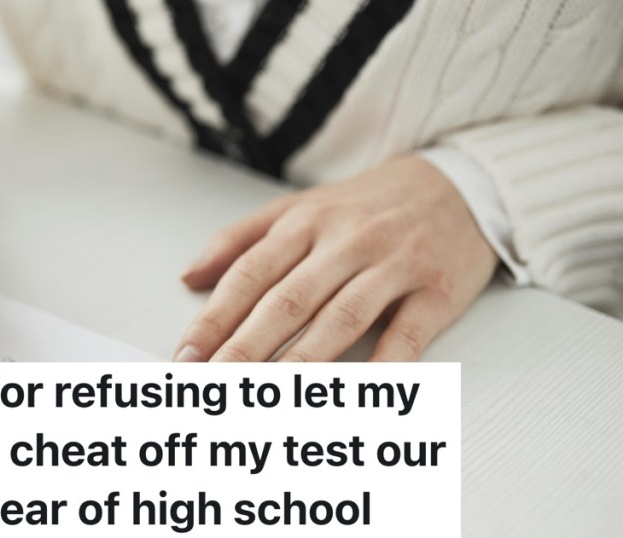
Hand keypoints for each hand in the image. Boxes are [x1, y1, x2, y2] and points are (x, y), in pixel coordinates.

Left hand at [175, 156, 497, 362]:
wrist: (456, 183)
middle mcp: (345, 242)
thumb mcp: (298, 207)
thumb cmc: (368, 206)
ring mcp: (392, 266)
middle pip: (287, 302)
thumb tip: (189, 276)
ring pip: (339, 319)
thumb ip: (240, 239)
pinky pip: (406, 335)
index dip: (214, 320)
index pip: (248, 276)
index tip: (187, 357)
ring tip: (267, 398)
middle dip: (245, 349)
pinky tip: (358, 393)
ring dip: (300, 363)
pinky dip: (383, 367)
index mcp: (305, 223)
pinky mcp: (436, 290)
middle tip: (214, 385)